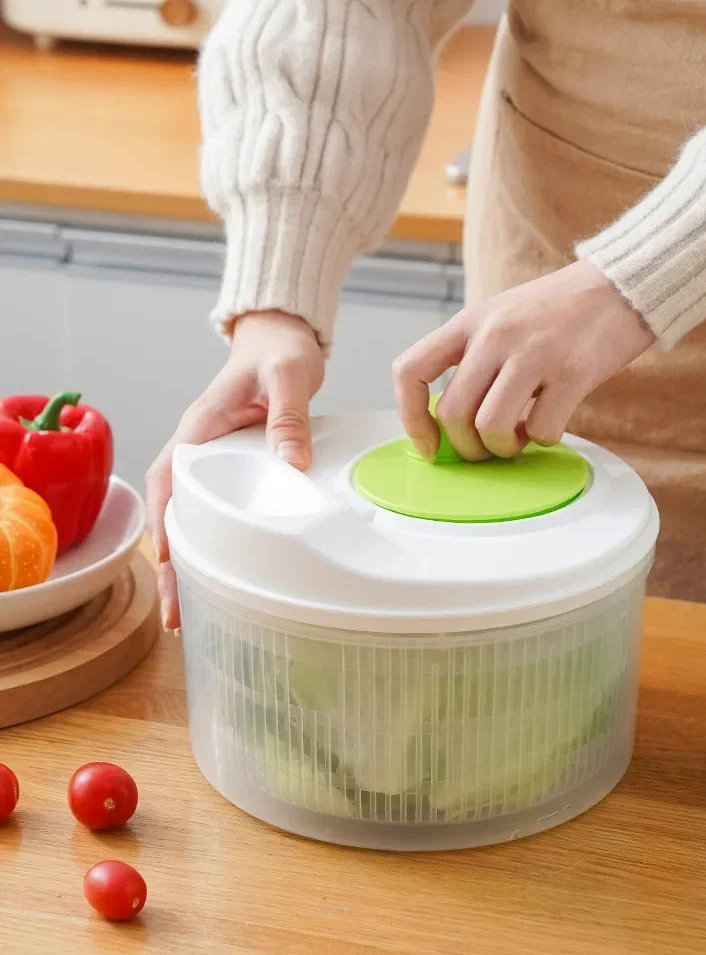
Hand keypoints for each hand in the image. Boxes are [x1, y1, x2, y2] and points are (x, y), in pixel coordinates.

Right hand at [146, 311, 323, 630]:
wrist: (278, 339)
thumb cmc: (277, 353)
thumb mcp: (288, 377)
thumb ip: (288, 416)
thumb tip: (290, 460)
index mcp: (199, 429)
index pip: (169, 482)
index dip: (167, 525)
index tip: (169, 564)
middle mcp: (195, 448)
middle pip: (171, 513)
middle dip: (170, 565)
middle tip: (176, 615)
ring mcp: (208, 462)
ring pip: (184, 518)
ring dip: (183, 563)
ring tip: (187, 614)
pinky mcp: (226, 469)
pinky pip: (208, 511)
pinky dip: (205, 545)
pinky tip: (214, 576)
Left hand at [393, 259, 654, 460]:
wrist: (620, 285)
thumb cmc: (557, 310)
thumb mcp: (500, 318)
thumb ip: (473, 360)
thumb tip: (450, 424)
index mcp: (469, 322)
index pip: (411, 370)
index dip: (412, 417)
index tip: (430, 444)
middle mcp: (494, 335)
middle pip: (453, 414)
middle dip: (467, 447)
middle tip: (486, 448)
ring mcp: (533, 353)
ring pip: (491, 427)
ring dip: (503, 448)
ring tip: (519, 436)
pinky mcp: (572, 372)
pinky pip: (542, 430)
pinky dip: (543, 439)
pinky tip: (549, 422)